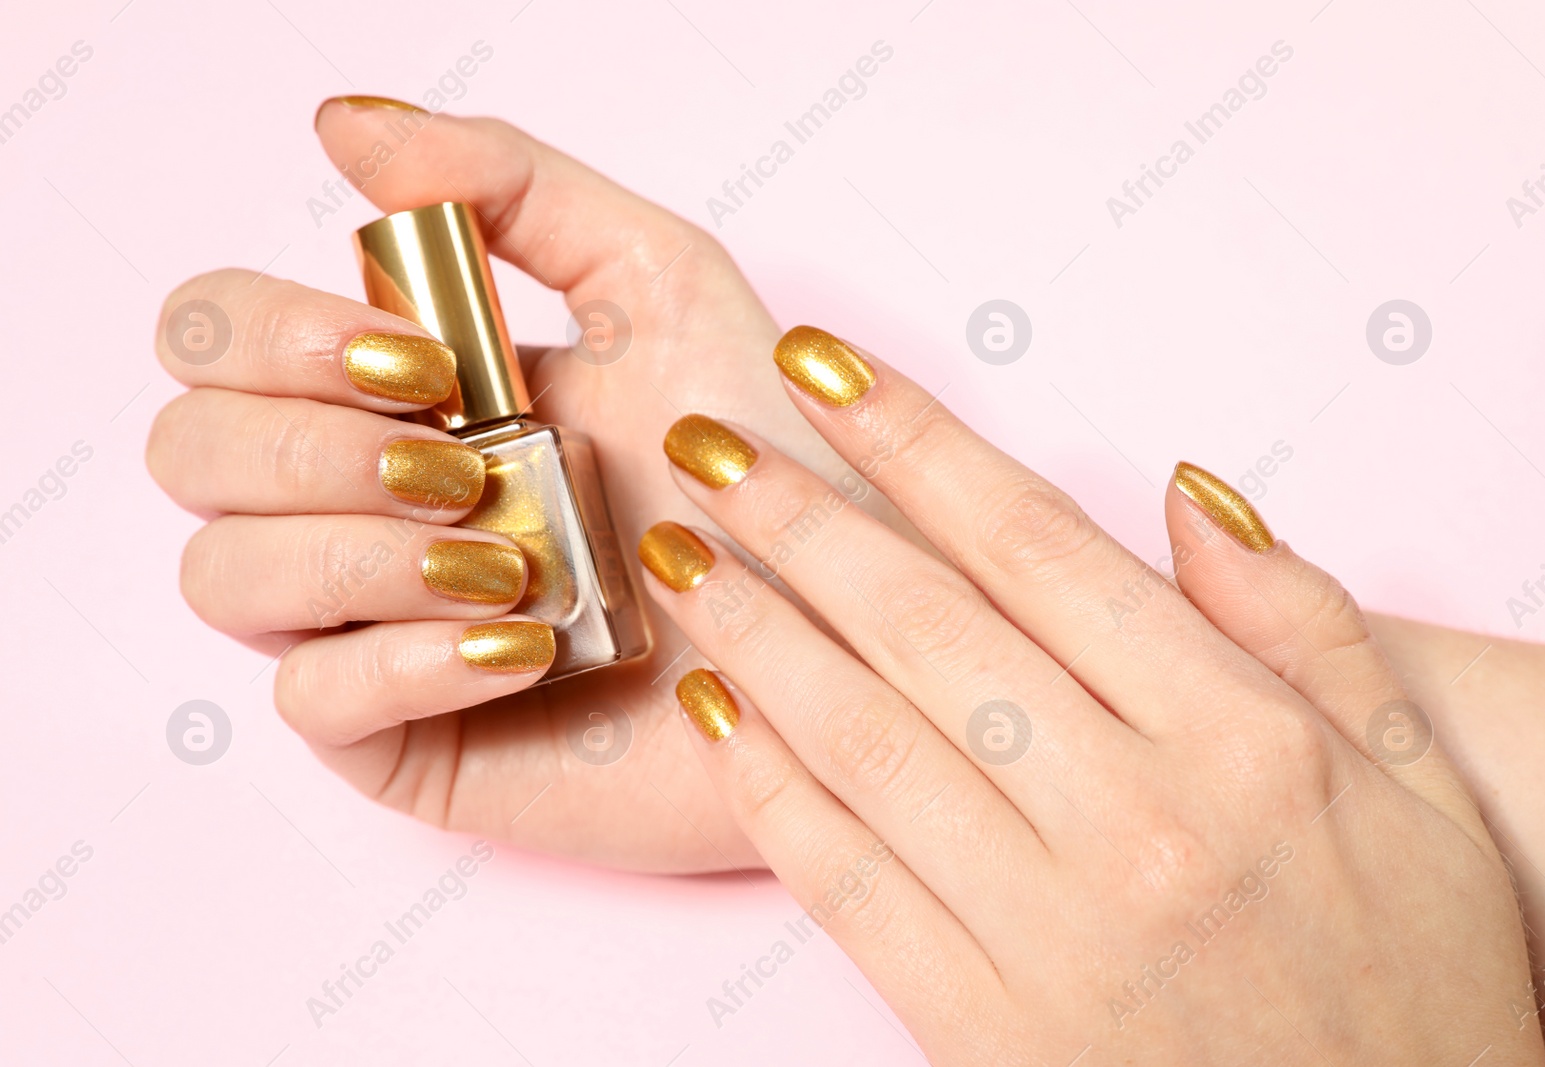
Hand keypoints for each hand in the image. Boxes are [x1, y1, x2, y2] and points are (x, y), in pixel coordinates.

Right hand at [148, 98, 851, 870]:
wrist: (837, 625)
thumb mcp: (660, 283)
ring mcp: (371, 621)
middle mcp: (358, 501)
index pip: (218, 339)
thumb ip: (510, 186)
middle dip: (309, 447)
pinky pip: (309, 702)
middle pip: (190, 453)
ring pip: (224, 576)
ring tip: (514, 561)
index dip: (276, 335)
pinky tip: (526, 646)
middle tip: (463, 466)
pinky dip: (411, 662)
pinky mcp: (404, 735)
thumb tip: (342, 127)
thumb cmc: (763, 460)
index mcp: (393, 389)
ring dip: (358, 554)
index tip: (430, 363)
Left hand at [641, 328, 1544, 1063]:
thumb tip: (1189, 493)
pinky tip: (715, 710)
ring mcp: (1050, 930)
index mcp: (1244, 742)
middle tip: (706, 440)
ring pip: (865, 738)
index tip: (820, 368)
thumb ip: (1310, 628)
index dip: (914, 440)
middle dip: (798, 516)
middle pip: (927, 625)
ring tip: (679, 554)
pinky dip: (767, 787)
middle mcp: (1138, 822)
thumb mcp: (1419, 791)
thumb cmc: (1413, 986)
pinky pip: (846, 881)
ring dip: (754, 630)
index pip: (1039, 545)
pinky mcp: (983, 1029)